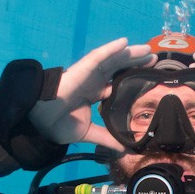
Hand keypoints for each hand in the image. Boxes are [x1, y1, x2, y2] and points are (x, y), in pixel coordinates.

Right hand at [28, 38, 155, 149]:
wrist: (40, 119)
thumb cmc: (58, 124)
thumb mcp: (88, 133)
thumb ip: (107, 138)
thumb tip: (125, 150)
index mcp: (95, 93)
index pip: (118, 82)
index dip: (133, 78)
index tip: (150, 77)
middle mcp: (94, 81)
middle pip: (119, 68)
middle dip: (136, 62)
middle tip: (154, 58)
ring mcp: (88, 74)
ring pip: (113, 59)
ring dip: (129, 53)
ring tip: (147, 48)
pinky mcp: (82, 69)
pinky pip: (99, 56)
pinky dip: (111, 49)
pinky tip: (125, 43)